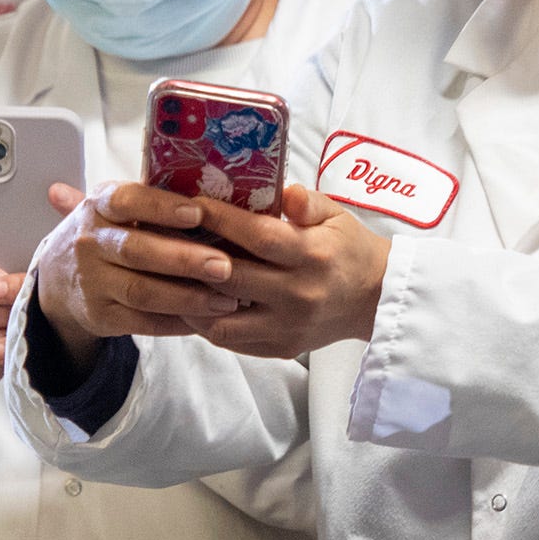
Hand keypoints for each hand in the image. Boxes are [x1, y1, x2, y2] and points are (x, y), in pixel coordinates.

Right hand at [31, 181, 241, 373]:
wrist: (58, 278)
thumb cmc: (106, 235)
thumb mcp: (115, 208)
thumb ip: (153, 200)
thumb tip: (211, 185)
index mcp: (98, 206)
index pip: (126, 200)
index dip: (161, 207)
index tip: (198, 213)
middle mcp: (90, 243)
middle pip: (137, 250)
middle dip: (184, 259)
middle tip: (225, 266)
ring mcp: (92, 282)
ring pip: (142, 291)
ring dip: (187, 297)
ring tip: (227, 299)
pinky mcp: (100, 316)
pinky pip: (142, 323)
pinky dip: (177, 323)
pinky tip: (207, 319)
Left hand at [190, 184, 390, 358]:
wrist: (375, 298)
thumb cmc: (348, 249)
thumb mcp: (336, 215)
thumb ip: (307, 202)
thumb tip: (285, 192)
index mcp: (311, 255)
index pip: (257, 237)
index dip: (220, 220)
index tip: (191, 204)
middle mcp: (298, 294)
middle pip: (232, 278)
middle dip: (192, 257)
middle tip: (163, 239)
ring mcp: (288, 327)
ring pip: (222, 320)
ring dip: (191, 299)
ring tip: (170, 278)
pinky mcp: (281, 348)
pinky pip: (232, 341)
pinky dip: (206, 323)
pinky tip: (190, 302)